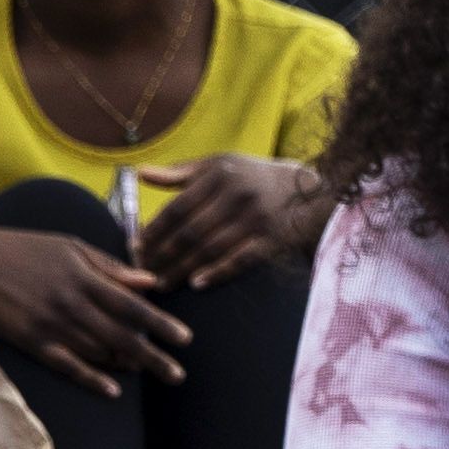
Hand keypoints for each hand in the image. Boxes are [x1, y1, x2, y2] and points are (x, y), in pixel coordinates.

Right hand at [0, 222, 189, 391]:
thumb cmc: (28, 251)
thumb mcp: (71, 248)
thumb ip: (112, 268)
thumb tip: (151, 283)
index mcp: (83, 277)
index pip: (131, 305)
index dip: (160, 324)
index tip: (185, 339)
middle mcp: (70, 303)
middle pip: (120, 336)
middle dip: (153, 357)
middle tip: (178, 375)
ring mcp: (50, 324)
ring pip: (97, 352)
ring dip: (125, 365)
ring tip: (148, 371)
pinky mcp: (31, 341)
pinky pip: (67, 365)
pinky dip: (91, 379)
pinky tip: (112, 390)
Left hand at [136, 155, 323, 286]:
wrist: (312, 189)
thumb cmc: (256, 177)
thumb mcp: (220, 164)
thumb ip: (180, 172)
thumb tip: (140, 174)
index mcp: (218, 175)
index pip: (177, 207)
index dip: (154, 230)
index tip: (136, 247)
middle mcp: (236, 196)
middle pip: (190, 232)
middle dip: (163, 255)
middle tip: (143, 272)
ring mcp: (256, 219)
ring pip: (210, 249)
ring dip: (183, 269)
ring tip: (163, 283)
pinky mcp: (273, 239)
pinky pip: (240, 260)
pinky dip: (217, 272)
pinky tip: (197, 283)